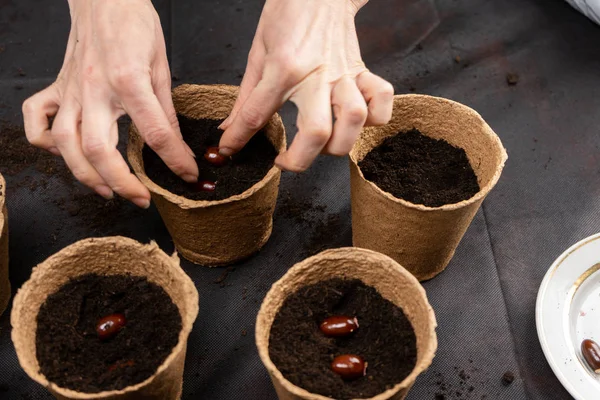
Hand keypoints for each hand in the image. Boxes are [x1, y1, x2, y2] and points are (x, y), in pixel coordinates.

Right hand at [22, 0, 197, 207]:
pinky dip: (46, 143)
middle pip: (97, 149)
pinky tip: (65, 154)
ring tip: (108, 191)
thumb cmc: (134, 24)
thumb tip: (175, 144)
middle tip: (142, 198)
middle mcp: (93, 89)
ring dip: (85, 174)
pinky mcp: (56, 87)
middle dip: (121, 182)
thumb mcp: (162, 66)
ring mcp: (70, 90)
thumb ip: (165, 110)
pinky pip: (37, 120)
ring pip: (65, 144)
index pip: (155, 133)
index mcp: (128, 81)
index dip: (175, 160)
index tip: (188, 175)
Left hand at [219, 0, 393, 171]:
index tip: (230, 152)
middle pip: (316, 133)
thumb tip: (230, 129)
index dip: (238, 141)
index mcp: (283, 67)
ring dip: (339, 143)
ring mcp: (345, 74)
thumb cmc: (286, 14)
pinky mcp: (363, 70)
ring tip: (322, 143)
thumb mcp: (257, 52)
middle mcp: (317, 75)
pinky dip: (375, 118)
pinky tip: (356, 121)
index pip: (256, 115)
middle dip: (299, 161)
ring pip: (355, 120)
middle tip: (286, 161)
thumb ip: (246, 96)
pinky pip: (383, 101)